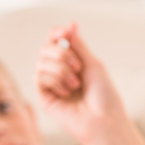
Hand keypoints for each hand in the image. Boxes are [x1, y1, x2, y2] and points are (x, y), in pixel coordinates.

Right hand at [34, 23, 125, 143]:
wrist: (103, 119)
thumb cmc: (103, 95)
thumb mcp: (93, 64)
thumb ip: (78, 46)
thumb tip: (69, 26)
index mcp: (72, 62)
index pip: (56, 41)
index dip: (57, 34)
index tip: (65, 31)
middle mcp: (59, 71)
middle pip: (46, 48)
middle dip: (61, 52)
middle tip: (78, 66)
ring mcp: (50, 83)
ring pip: (42, 61)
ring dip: (61, 69)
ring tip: (76, 83)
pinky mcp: (44, 96)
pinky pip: (40, 77)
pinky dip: (56, 81)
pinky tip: (67, 92)